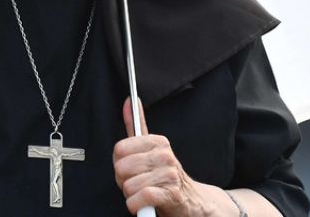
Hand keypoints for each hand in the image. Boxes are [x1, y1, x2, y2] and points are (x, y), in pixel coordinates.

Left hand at [112, 98, 210, 215]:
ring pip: (129, 185)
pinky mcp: (171, 194)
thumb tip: (128, 103)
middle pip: (121, 168)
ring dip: (131, 195)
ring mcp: (169, 174)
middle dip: (124, 181)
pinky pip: (140, 198)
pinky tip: (145, 204)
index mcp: (158, 142)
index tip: (131, 168)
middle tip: (138, 183)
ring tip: (143, 193)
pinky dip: (136, 206)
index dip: (120, 163)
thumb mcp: (151, 149)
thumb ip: (137, 125)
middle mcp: (165, 155)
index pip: (120, 149)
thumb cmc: (164, 176)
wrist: (190, 201)